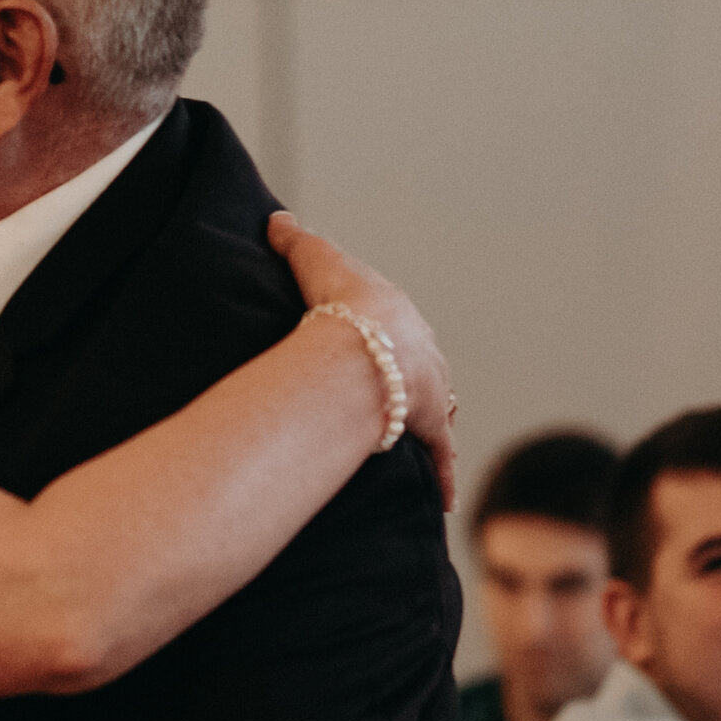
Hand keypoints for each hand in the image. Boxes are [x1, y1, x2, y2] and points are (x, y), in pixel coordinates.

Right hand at [268, 211, 456, 508]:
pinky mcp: (427, 427)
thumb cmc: (338, 303)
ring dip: (427, 424)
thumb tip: (276, 219)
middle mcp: (423, 353)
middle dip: (410, 379)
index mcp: (399, 317)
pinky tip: (445, 502)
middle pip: (420, 368)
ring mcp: (428, 392)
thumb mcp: (312, 257)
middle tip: (394, 391)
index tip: (374, 342)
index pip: (396, 326)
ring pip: (434, 411)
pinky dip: (441, 478)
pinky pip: (437, 458)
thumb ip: (293, 240)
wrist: (366, 343)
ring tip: (413, 437)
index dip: (385, 334)